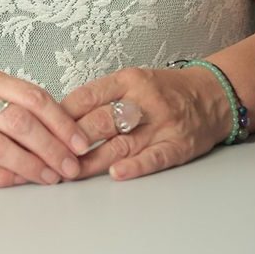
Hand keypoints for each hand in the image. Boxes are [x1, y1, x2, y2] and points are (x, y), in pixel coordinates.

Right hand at [0, 67, 91, 187]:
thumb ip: (21, 107)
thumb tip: (69, 134)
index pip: (34, 97)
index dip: (62, 123)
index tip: (81, 144)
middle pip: (19, 121)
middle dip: (52, 147)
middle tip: (71, 168)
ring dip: (30, 165)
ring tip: (49, 178)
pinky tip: (18, 183)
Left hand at [60, 65, 231, 181]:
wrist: (212, 95)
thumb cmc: (164, 91)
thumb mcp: (133, 82)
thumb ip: (103, 97)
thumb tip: (61, 116)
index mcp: (129, 80)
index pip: (89, 95)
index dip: (63, 114)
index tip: (43, 128)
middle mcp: (144, 99)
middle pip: (101, 120)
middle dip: (72, 140)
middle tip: (49, 155)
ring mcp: (162, 123)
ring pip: (121, 143)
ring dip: (93, 160)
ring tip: (70, 173)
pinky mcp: (178, 144)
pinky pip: (154, 157)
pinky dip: (136, 166)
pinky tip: (117, 173)